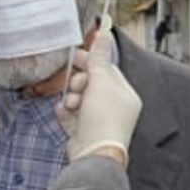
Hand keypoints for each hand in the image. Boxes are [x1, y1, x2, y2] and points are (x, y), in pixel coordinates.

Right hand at [56, 29, 140, 166]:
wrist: (94, 154)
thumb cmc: (104, 119)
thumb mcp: (101, 82)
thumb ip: (99, 58)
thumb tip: (105, 34)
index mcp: (125, 95)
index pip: (107, 70)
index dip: (90, 62)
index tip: (75, 56)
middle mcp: (114, 108)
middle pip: (91, 84)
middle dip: (79, 83)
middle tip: (77, 86)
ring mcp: (99, 121)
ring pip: (79, 99)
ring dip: (71, 98)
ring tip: (73, 105)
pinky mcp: (84, 132)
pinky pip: (71, 115)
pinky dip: (66, 113)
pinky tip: (65, 114)